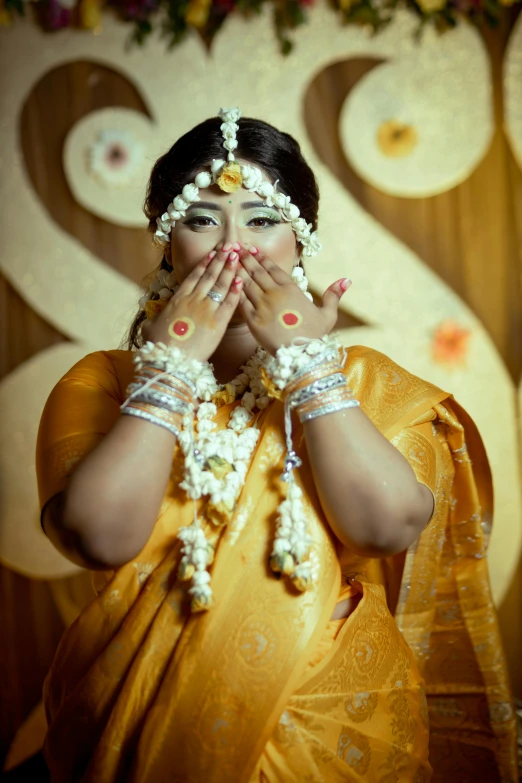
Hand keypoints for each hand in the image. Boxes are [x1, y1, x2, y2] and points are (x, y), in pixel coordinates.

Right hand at [141, 247, 242, 361]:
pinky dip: (236, 291)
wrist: (171, 361)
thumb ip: (153, 320)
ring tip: (237, 256)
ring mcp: (207, 310)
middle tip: (229, 247)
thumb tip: (151, 320)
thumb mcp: (150, 329)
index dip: (204, 264)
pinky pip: (230, 303)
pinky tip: (242, 280)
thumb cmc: (159, 347)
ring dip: (230, 269)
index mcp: (177, 299)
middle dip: (220, 260)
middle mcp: (193, 300)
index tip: (212, 254)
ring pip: (221, 285)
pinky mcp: (218, 323)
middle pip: (210, 276)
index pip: (194, 276)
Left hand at [237, 247, 350, 354]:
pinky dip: (234, 290)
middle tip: (236, 248)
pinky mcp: (252, 320)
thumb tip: (346, 279)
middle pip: (257, 272)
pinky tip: (229, 282)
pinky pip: (240, 301)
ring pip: (246, 283)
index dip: (262, 258)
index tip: (254, 249)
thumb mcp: (328, 314)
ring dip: (238, 270)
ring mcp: (262, 306)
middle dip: (246, 259)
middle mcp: (275, 294)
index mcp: (291, 289)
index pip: (273, 269)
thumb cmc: (315, 336)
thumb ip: (333, 295)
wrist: (301, 356)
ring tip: (230, 261)